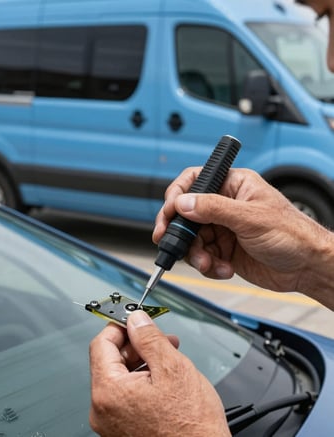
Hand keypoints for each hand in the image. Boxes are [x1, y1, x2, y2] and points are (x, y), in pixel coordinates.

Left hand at [89, 310, 229, 436]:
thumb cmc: (192, 427)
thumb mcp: (173, 368)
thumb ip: (149, 338)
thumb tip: (136, 319)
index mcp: (109, 392)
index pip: (101, 343)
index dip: (120, 326)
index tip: (135, 320)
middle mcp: (103, 409)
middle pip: (110, 360)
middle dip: (137, 344)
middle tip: (160, 337)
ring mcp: (112, 421)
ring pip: (121, 376)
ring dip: (143, 360)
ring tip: (168, 355)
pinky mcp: (123, 428)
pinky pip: (127, 394)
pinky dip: (143, 380)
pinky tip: (164, 376)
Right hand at [153, 168, 333, 307]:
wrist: (307, 268)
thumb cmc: (293, 234)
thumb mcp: (251, 218)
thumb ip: (214, 209)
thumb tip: (183, 203)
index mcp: (233, 186)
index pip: (194, 181)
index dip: (177, 196)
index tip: (169, 213)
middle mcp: (225, 206)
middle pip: (187, 214)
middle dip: (181, 232)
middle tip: (171, 242)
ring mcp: (223, 228)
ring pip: (192, 239)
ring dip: (195, 254)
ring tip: (208, 263)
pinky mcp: (224, 250)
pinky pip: (203, 256)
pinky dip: (208, 266)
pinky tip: (223, 269)